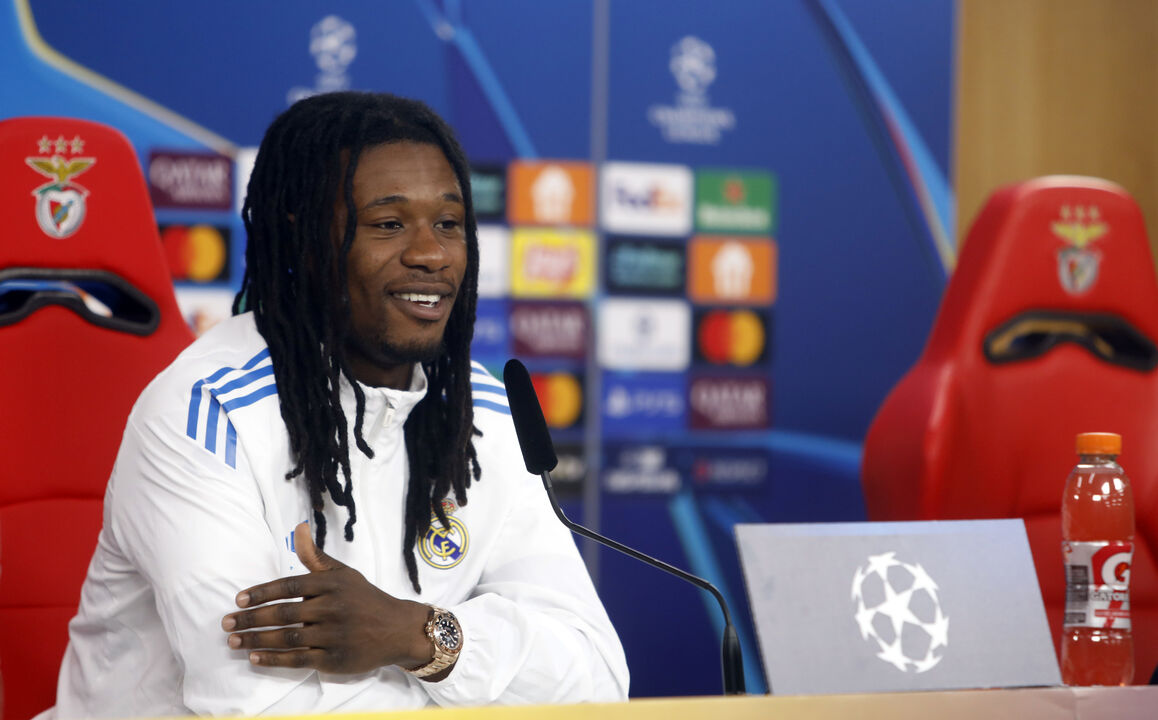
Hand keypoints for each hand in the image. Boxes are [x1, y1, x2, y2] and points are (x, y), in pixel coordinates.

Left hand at [221, 523, 434, 673]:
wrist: (397, 629)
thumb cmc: (365, 598)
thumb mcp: (343, 573)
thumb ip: (315, 556)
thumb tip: (298, 528)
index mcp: (331, 584)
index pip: (288, 586)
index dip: (261, 593)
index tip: (239, 600)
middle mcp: (332, 608)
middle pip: (283, 614)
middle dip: (251, 619)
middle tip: (226, 623)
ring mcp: (333, 635)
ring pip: (287, 638)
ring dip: (256, 640)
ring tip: (234, 641)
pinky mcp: (334, 659)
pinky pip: (298, 660)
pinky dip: (274, 659)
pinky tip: (255, 658)